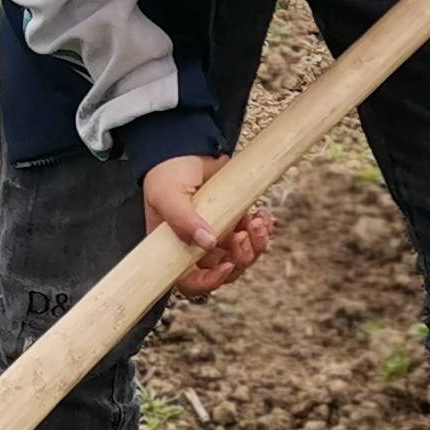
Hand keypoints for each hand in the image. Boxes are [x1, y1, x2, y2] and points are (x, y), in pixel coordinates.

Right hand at [143, 155, 270, 298]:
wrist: (185, 146)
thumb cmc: (166, 172)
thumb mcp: (167, 194)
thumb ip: (182, 220)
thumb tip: (206, 243)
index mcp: (173, 248)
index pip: (189, 281)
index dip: (209, 282)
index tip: (226, 266)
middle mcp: (196, 246)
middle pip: (224, 271)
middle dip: (240, 258)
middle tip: (242, 234)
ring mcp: (218, 234)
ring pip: (243, 256)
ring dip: (255, 244)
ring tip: (255, 221)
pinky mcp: (235, 220)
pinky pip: (254, 237)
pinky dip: (262, 230)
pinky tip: (261, 215)